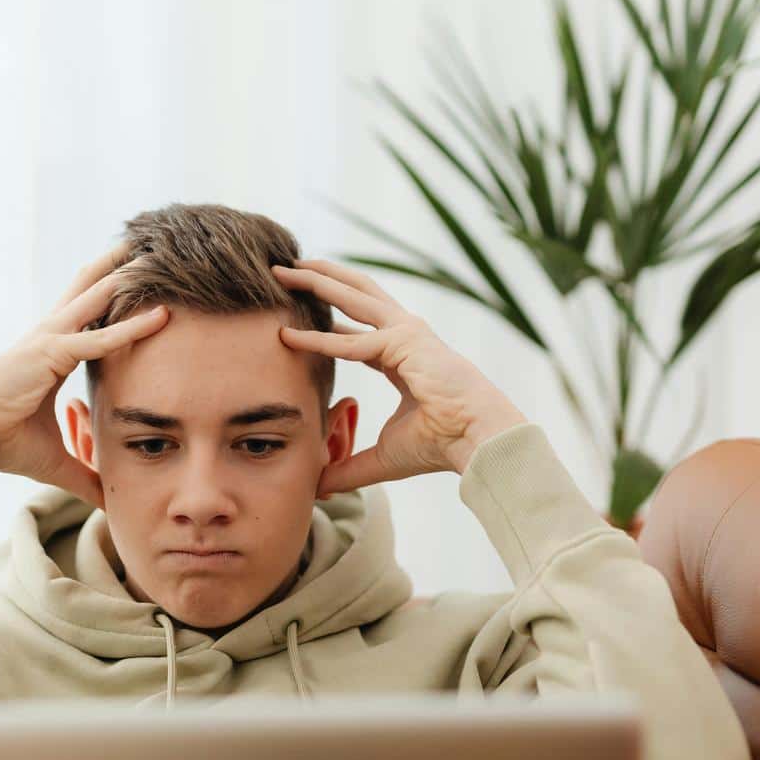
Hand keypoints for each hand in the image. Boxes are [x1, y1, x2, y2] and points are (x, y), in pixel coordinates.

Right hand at [0, 242, 168, 509]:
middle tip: (151, 242)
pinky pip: (97, 338)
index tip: (144, 280)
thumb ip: (85, 474)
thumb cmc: (2, 441)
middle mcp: (54, 335)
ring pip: (98, 298)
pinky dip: (129, 329)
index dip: (116, 295)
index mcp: (55, 350)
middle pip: (93, 288)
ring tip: (157, 252)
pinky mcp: (50, 354)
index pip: (93, 314)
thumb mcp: (55, 459)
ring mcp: (51, 339)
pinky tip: (160, 316)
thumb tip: (107, 500)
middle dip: (120, 264)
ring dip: (129, 276)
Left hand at [272, 258, 527, 489]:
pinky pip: (351, 342)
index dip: (329, 324)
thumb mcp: (383, 457)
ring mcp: (407, 333)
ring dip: (316, 282)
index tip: (300, 316)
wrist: (476, 441)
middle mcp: (406, 336)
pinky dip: (318, 340)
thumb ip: (348, 468)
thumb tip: (318, 488)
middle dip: (320, 281)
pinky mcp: (405, 342)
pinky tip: (287, 337)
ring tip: (283, 271)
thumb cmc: (441, 445)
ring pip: (353, 298)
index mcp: (404, 358)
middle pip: (356, 297)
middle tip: (284, 271)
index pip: (360, 333)